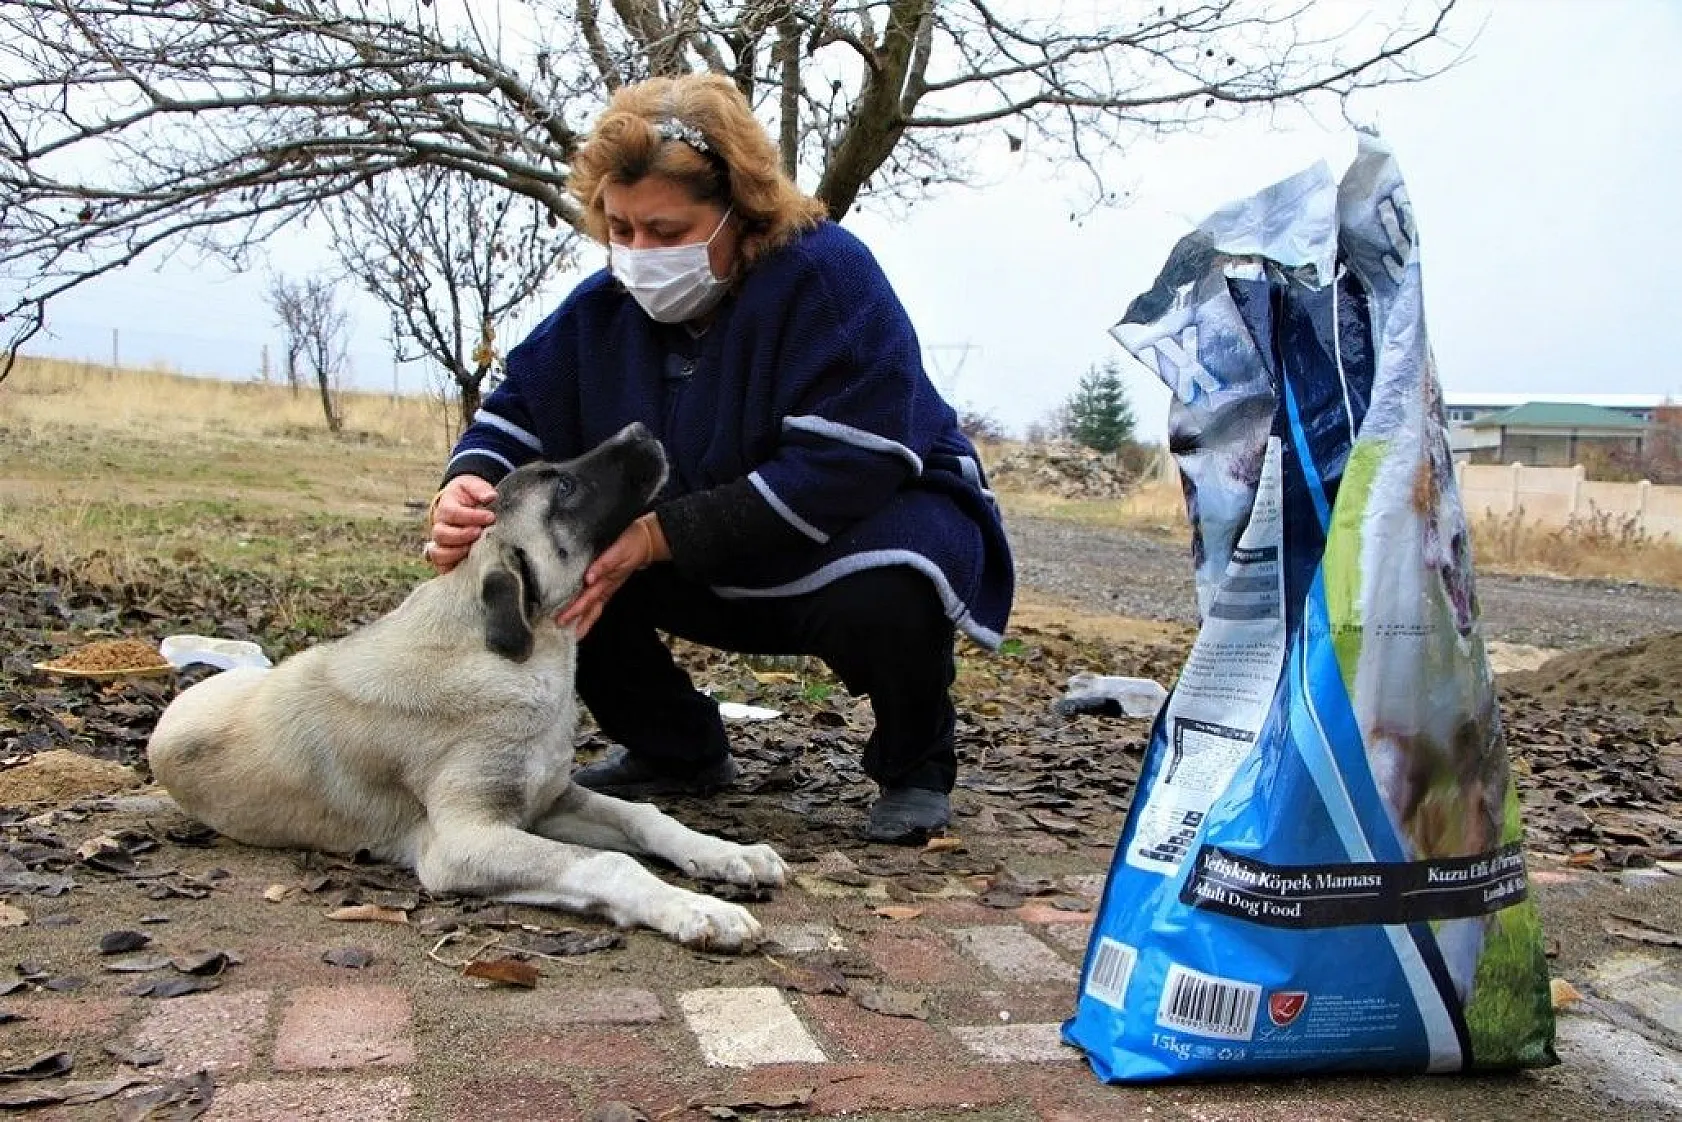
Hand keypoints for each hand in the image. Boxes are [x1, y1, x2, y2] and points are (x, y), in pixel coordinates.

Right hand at [424, 475, 497, 572]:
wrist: (464, 505)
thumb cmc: (470, 496)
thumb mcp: (474, 486)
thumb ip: (480, 489)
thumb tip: (490, 497)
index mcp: (445, 507)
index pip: (452, 513)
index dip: (471, 516)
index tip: (491, 516)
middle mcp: (439, 526)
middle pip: (441, 534)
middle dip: (462, 535)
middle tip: (480, 532)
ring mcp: (441, 543)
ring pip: (438, 552)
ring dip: (456, 552)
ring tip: (474, 548)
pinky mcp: (446, 558)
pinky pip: (441, 565)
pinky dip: (450, 566)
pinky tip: (467, 562)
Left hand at [557, 513, 666, 638]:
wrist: (646, 542)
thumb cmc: (632, 546)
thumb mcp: (618, 553)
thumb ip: (604, 565)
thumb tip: (589, 577)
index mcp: (607, 581)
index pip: (588, 599)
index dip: (575, 610)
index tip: (563, 620)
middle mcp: (606, 586)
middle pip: (590, 608)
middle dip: (576, 620)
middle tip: (561, 629)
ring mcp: (608, 586)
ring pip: (594, 607)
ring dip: (583, 619)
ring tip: (571, 630)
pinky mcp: (608, 582)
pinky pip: (596, 599)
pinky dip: (588, 609)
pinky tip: (581, 613)